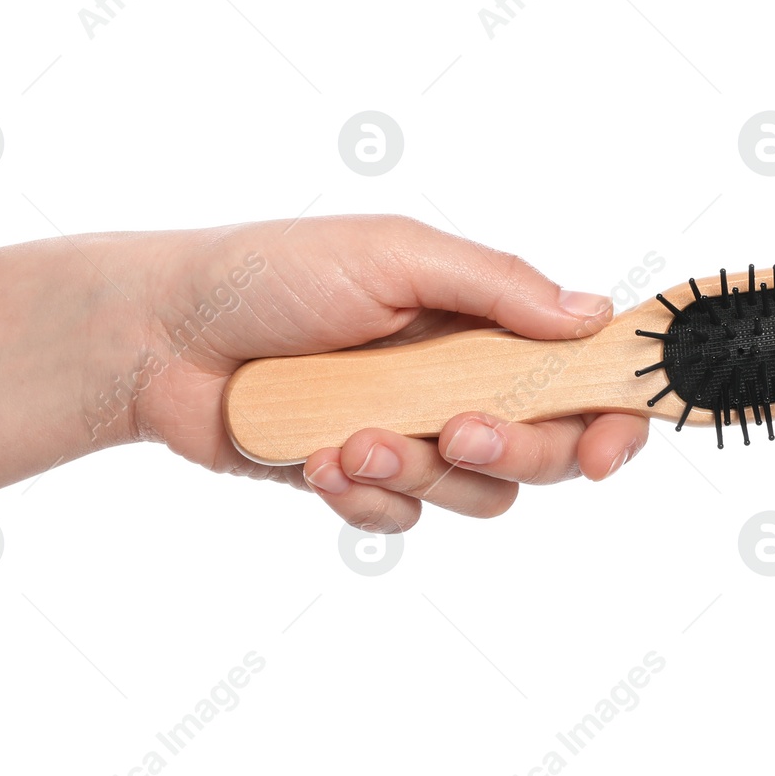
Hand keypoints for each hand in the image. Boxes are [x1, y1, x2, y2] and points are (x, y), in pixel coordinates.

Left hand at [130, 215, 649, 532]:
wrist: (163, 336)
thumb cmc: (272, 273)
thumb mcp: (394, 255)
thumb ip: (498, 289)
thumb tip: (595, 316)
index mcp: (481, 319)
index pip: (579, 372)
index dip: (611, 412)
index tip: (610, 443)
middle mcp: (460, 380)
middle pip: (546, 449)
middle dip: (513, 450)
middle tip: (457, 431)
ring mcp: (412, 434)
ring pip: (480, 495)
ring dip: (420, 472)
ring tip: (352, 438)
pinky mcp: (363, 479)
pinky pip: (405, 520)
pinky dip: (367, 497)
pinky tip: (319, 459)